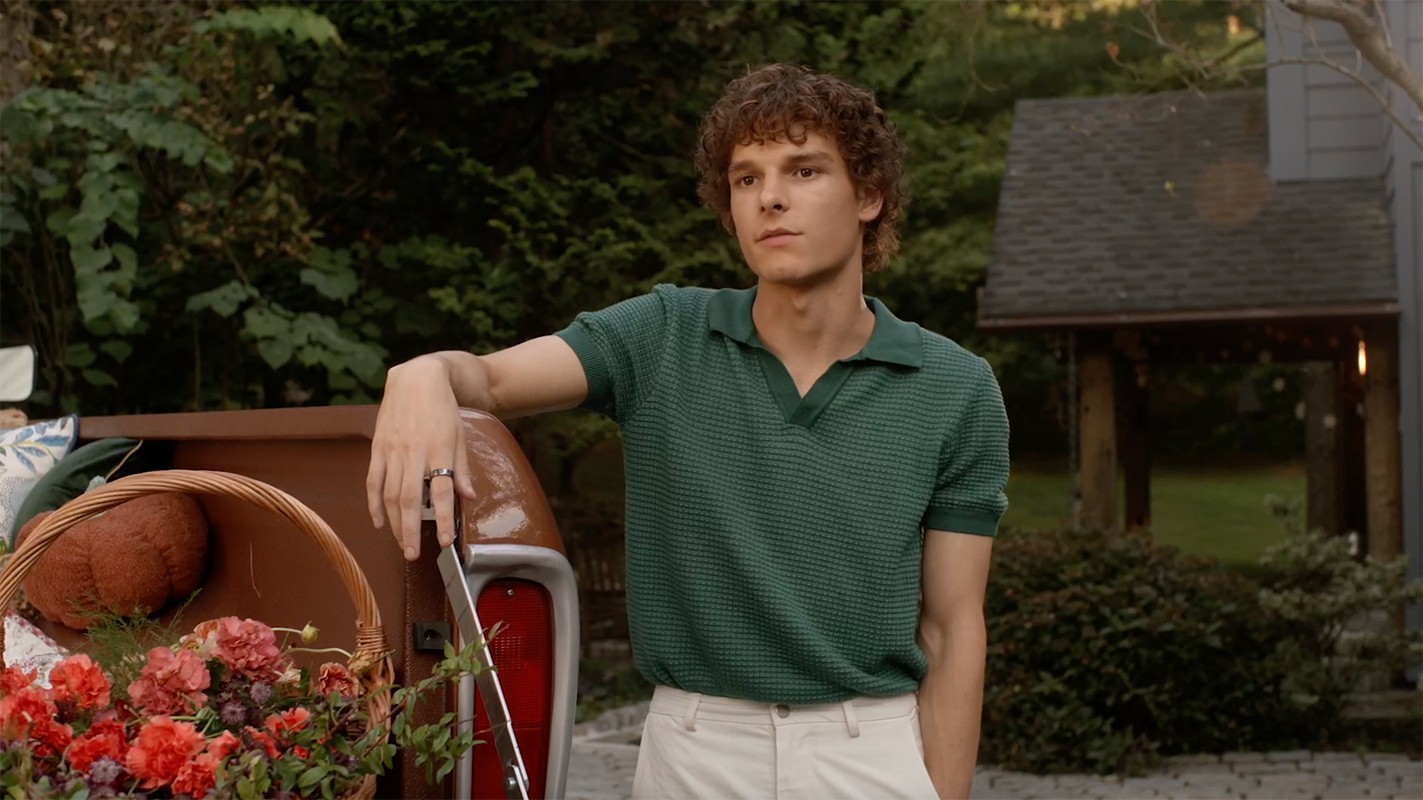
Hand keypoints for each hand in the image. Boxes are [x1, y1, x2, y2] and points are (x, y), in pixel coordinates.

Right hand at [367, 356, 477, 560]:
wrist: (417, 379)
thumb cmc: (443, 409)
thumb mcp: (460, 436)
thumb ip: (462, 469)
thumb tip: (469, 497)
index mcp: (439, 449)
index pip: (442, 491)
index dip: (445, 518)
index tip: (446, 541)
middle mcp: (414, 451)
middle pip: (411, 498)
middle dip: (411, 530)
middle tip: (413, 554)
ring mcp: (393, 449)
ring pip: (390, 493)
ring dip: (394, 523)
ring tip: (401, 543)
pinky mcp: (378, 447)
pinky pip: (373, 480)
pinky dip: (374, 503)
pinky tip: (379, 521)